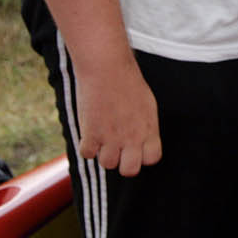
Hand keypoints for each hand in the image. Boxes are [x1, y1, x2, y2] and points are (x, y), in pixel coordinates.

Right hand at [73, 56, 160, 177]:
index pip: (152, 159)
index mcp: (149, 129)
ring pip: (107, 164)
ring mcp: (112, 138)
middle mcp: (132, 138)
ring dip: (103, 153)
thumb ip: (145, 125)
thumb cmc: (127, 80)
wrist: (107, 67)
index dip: (142, 155)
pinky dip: (86, 146)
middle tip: (116, 147)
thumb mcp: (146, 103)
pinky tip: (89, 131)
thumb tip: (141, 140)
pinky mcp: (92, 134)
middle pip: (130, 170)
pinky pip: (87, 154)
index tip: (134, 145)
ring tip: (101, 135)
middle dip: (123, 162)